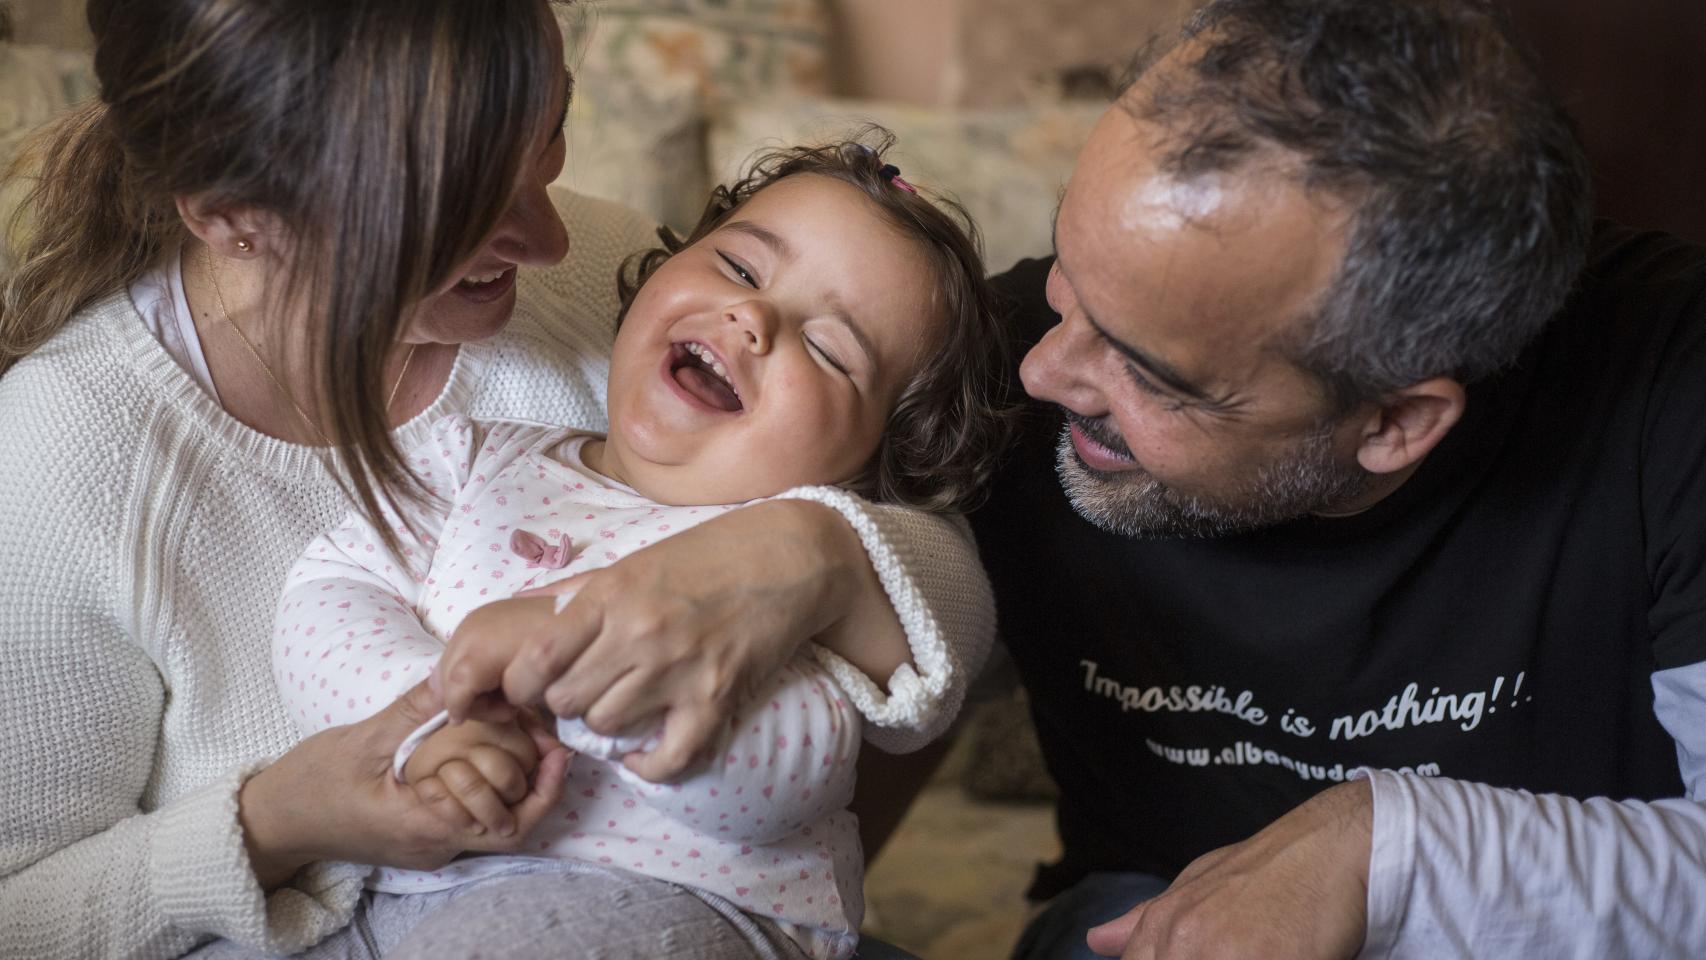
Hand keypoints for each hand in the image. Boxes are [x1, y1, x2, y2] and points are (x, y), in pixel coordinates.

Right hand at [238, 679, 570, 888]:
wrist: (273, 822)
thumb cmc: (311, 783)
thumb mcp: (363, 740)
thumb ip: (414, 711)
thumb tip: (454, 672)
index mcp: (425, 824)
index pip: (508, 822)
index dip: (540, 787)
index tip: (555, 747)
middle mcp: (435, 844)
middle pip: (511, 826)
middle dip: (537, 785)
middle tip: (548, 740)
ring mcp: (429, 845)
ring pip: (493, 823)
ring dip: (513, 785)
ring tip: (525, 741)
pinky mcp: (421, 835)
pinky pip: (470, 818)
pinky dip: (488, 788)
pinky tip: (488, 751)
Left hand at [436, 499, 902, 781]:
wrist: (790, 558)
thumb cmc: (710, 554)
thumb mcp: (636, 561)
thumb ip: (581, 593)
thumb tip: (526, 611)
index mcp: (611, 594)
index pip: (535, 659)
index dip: (522, 683)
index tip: (533, 685)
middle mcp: (637, 632)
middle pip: (566, 701)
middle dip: (566, 704)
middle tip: (585, 695)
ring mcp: (678, 668)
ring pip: (607, 726)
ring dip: (609, 725)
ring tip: (623, 710)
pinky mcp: (716, 696)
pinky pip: (668, 757)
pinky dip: (651, 766)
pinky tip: (648, 753)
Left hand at [1087, 781, 1372, 959]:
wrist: (1331, 850)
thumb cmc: (1268, 870)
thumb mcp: (1197, 886)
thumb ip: (1146, 920)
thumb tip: (1096, 940)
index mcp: (1163, 926)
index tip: (1200, 956)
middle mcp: (1183, 942)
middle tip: (1235, 950)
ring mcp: (1225, 956)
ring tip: (1252, 950)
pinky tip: (1278, 958)